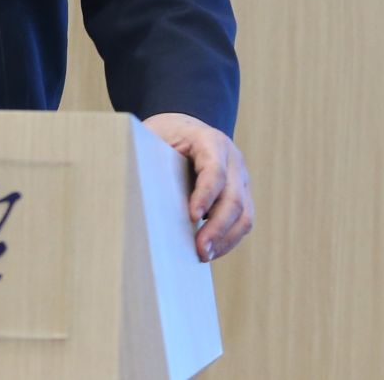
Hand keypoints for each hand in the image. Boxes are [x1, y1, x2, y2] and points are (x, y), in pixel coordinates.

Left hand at [141, 111, 253, 261]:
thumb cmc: (165, 136)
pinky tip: (211, 251)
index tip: (192, 216)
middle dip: (217, 228)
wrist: (183, 128)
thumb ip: (149, 158)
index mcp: (210, 141)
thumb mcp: (153, 138)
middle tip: (200, 251)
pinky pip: (243, 221)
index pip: (215, 171)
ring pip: (244, 214)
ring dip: (226, 239)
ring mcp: (241, 178)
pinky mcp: (242, 195)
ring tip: (204, 255)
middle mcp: (233, 159)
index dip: (205, 195)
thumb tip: (139, 192)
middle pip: (234, 198)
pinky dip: (228, 239)